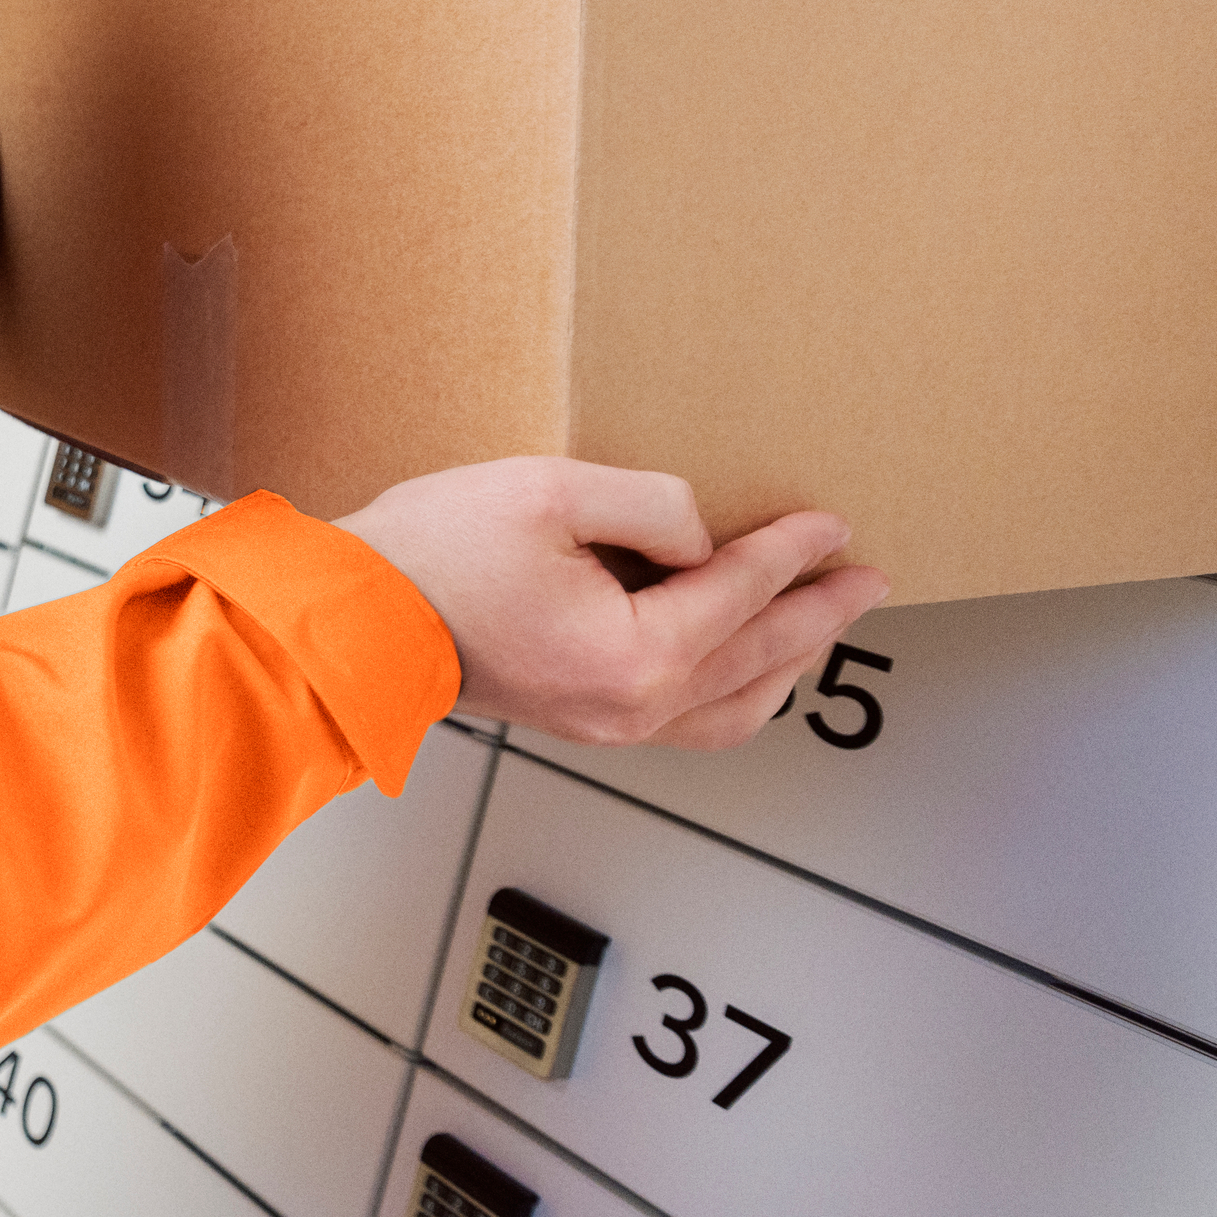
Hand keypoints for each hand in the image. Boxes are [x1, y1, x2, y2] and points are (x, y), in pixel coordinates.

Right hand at [333, 458, 889, 749]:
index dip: (793, 553)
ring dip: (786, 663)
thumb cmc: (430, 558)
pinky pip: (691, 723)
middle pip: (756, 658)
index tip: (831, 525)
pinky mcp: (580, 720)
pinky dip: (737, 694)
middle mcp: (631, 706)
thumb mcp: (549, 492)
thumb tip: (698, 538)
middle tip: (865, 581)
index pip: (739, 592)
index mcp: (633, 655)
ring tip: (819, 625)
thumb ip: (650, 505)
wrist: (352, 619)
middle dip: (818, 616)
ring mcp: (606, 724)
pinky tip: (742, 670)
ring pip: (734, 706)